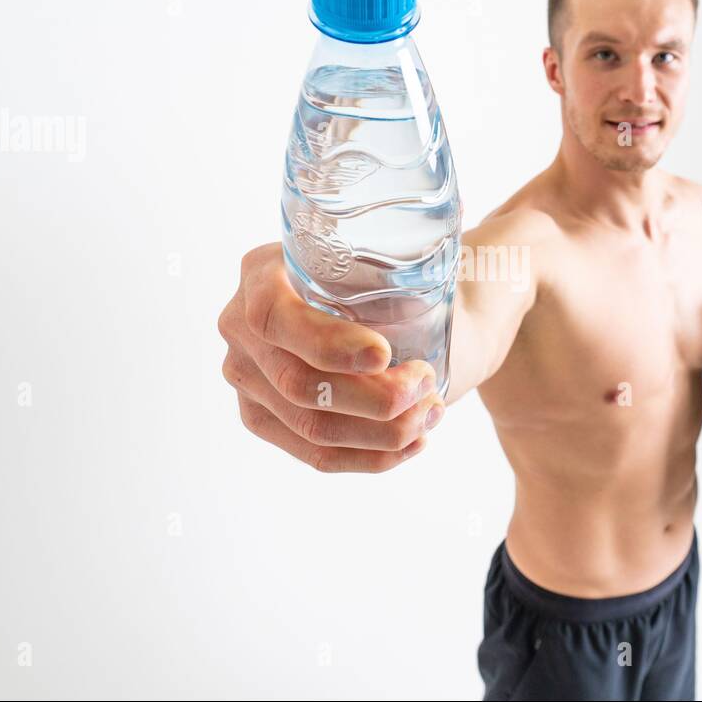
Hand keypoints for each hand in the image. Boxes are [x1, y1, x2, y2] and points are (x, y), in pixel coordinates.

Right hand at [218, 243, 445, 472]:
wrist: (399, 306)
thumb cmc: (398, 273)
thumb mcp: (393, 258)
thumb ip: (404, 266)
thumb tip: (462, 246)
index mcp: (261, 272)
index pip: (274, 317)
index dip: (327, 344)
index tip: (384, 354)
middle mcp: (239, 325)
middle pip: (296, 382)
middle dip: (372, 396)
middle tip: (425, 384)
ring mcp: (247, 379)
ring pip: (311, 427)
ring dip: (381, 431)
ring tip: (430, 414)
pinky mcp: (264, 419)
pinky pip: (316, 454)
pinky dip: (371, 455)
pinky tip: (414, 442)